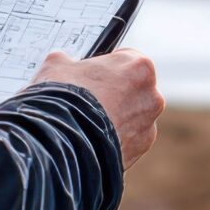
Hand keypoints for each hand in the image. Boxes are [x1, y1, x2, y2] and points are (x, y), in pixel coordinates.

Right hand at [30, 49, 162, 168]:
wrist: (61, 140)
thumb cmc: (64, 96)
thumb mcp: (57, 65)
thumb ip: (69, 62)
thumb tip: (64, 64)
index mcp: (139, 66)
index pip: (127, 60)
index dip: (108, 68)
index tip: (93, 76)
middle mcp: (152, 95)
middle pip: (133, 90)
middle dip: (115, 95)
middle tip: (89, 101)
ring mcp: (149, 125)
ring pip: (133, 118)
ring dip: (115, 120)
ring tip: (87, 124)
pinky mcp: (140, 149)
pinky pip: (127, 141)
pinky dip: (113, 141)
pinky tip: (92, 140)